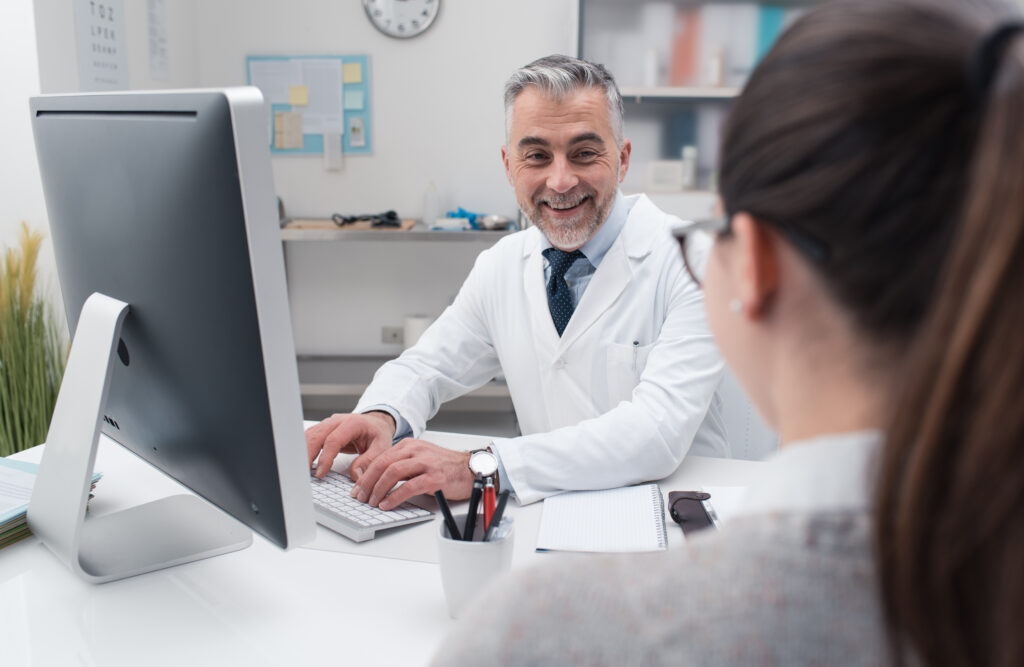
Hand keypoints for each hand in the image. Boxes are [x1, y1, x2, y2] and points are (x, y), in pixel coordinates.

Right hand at [306, 411, 395, 477]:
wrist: (375, 423)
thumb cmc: (377, 433)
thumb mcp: (382, 446)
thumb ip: (370, 460)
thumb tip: (356, 475)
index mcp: (352, 423)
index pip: (333, 440)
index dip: (325, 457)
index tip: (320, 473)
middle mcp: (337, 421)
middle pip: (317, 435)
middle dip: (307, 454)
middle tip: (303, 473)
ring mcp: (328, 424)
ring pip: (309, 435)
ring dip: (303, 452)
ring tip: (300, 470)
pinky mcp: (323, 430)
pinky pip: (310, 438)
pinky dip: (304, 449)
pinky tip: (302, 462)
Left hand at [350, 438, 474, 509]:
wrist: (471, 468)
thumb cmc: (446, 466)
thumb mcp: (420, 459)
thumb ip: (402, 465)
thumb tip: (378, 481)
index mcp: (409, 446)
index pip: (380, 458)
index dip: (365, 475)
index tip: (357, 488)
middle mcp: (416, 451)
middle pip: (382, 464)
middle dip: (367, 483)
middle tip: (360, 497)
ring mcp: (425, 463)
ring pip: (392, 473)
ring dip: (378, 490)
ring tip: (372, 502)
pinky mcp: (434, 477)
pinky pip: (409, 487)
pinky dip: (394, 497)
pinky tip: (387, 504)